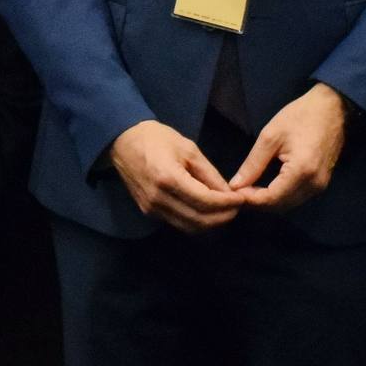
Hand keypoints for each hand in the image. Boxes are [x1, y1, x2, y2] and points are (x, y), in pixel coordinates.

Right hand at [109, 120, 242, 232]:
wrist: (123, 141)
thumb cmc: (157, 138)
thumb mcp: (188, 149)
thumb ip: (209, 173)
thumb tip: (229, 193)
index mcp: (169, 178)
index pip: (205, 201)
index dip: (227, 204)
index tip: (242, 199)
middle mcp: (159, 199)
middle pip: (199, 220)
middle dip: (223, 217)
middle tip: (238, 208)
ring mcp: (152, 209)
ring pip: (189, 227)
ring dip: (211, 223)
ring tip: (226, 211)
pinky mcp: (149, 213)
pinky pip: (178, 223)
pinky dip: (196, 221)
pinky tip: (207, 211)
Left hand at [228, 83, 347, 211]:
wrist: (332, 109)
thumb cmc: (300, 116)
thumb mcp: (271, 136)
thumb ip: (253, 164)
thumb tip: (235, 185)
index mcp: (302, 171)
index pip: (271, 198)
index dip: (250, 199)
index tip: (234, 192)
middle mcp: (314, 185)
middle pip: (280, 206)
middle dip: (257, 203)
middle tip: (238, 192)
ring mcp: (320, 186)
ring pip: (289, 205)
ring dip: (268, 201)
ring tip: (249, 190)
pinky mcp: (322, 184)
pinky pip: (297, 198)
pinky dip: (280, 197)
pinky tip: (266, 187)